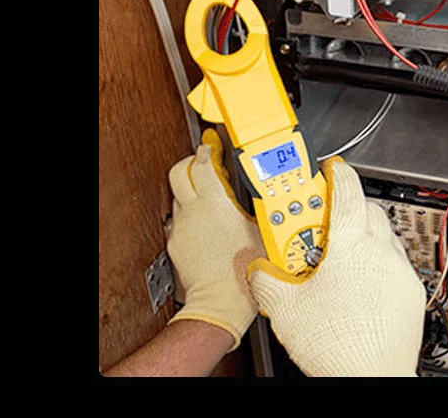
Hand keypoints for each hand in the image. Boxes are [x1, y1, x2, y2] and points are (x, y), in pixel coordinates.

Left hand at [166, 129, 264, 350]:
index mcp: (213, 202)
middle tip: (205, 161)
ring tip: (210, 193)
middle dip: (191, 162)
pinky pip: (179, 219)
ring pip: (178, 195)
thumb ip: (262, 206)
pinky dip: (190, 213)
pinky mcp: (176, 244)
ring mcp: (181, 228)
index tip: (213, 145)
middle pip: (179, 171)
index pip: (203, 162)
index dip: (208, 149)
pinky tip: (206, 221)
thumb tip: (271, 193)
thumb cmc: (243, 271)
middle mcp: (192, 211)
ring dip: (191, 188)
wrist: (220, 302)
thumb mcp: (264, 230)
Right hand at [247, 158, 425, 375]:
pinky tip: (360, 283)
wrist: (373, 378)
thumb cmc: (337, 346)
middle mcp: (381, 251)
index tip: (331, 169)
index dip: (337, 173)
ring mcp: (400, 271)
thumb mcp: (285, 310)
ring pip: (385, 236)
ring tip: (338, 257)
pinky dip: (378, 263)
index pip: (347, 190)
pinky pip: (396, 264)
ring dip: (364, 237)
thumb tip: (258, 269)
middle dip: (347, 208)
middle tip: (322, 222)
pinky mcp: (411, 292)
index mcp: (350, 244)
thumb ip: (267, 280)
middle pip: (367, 209)